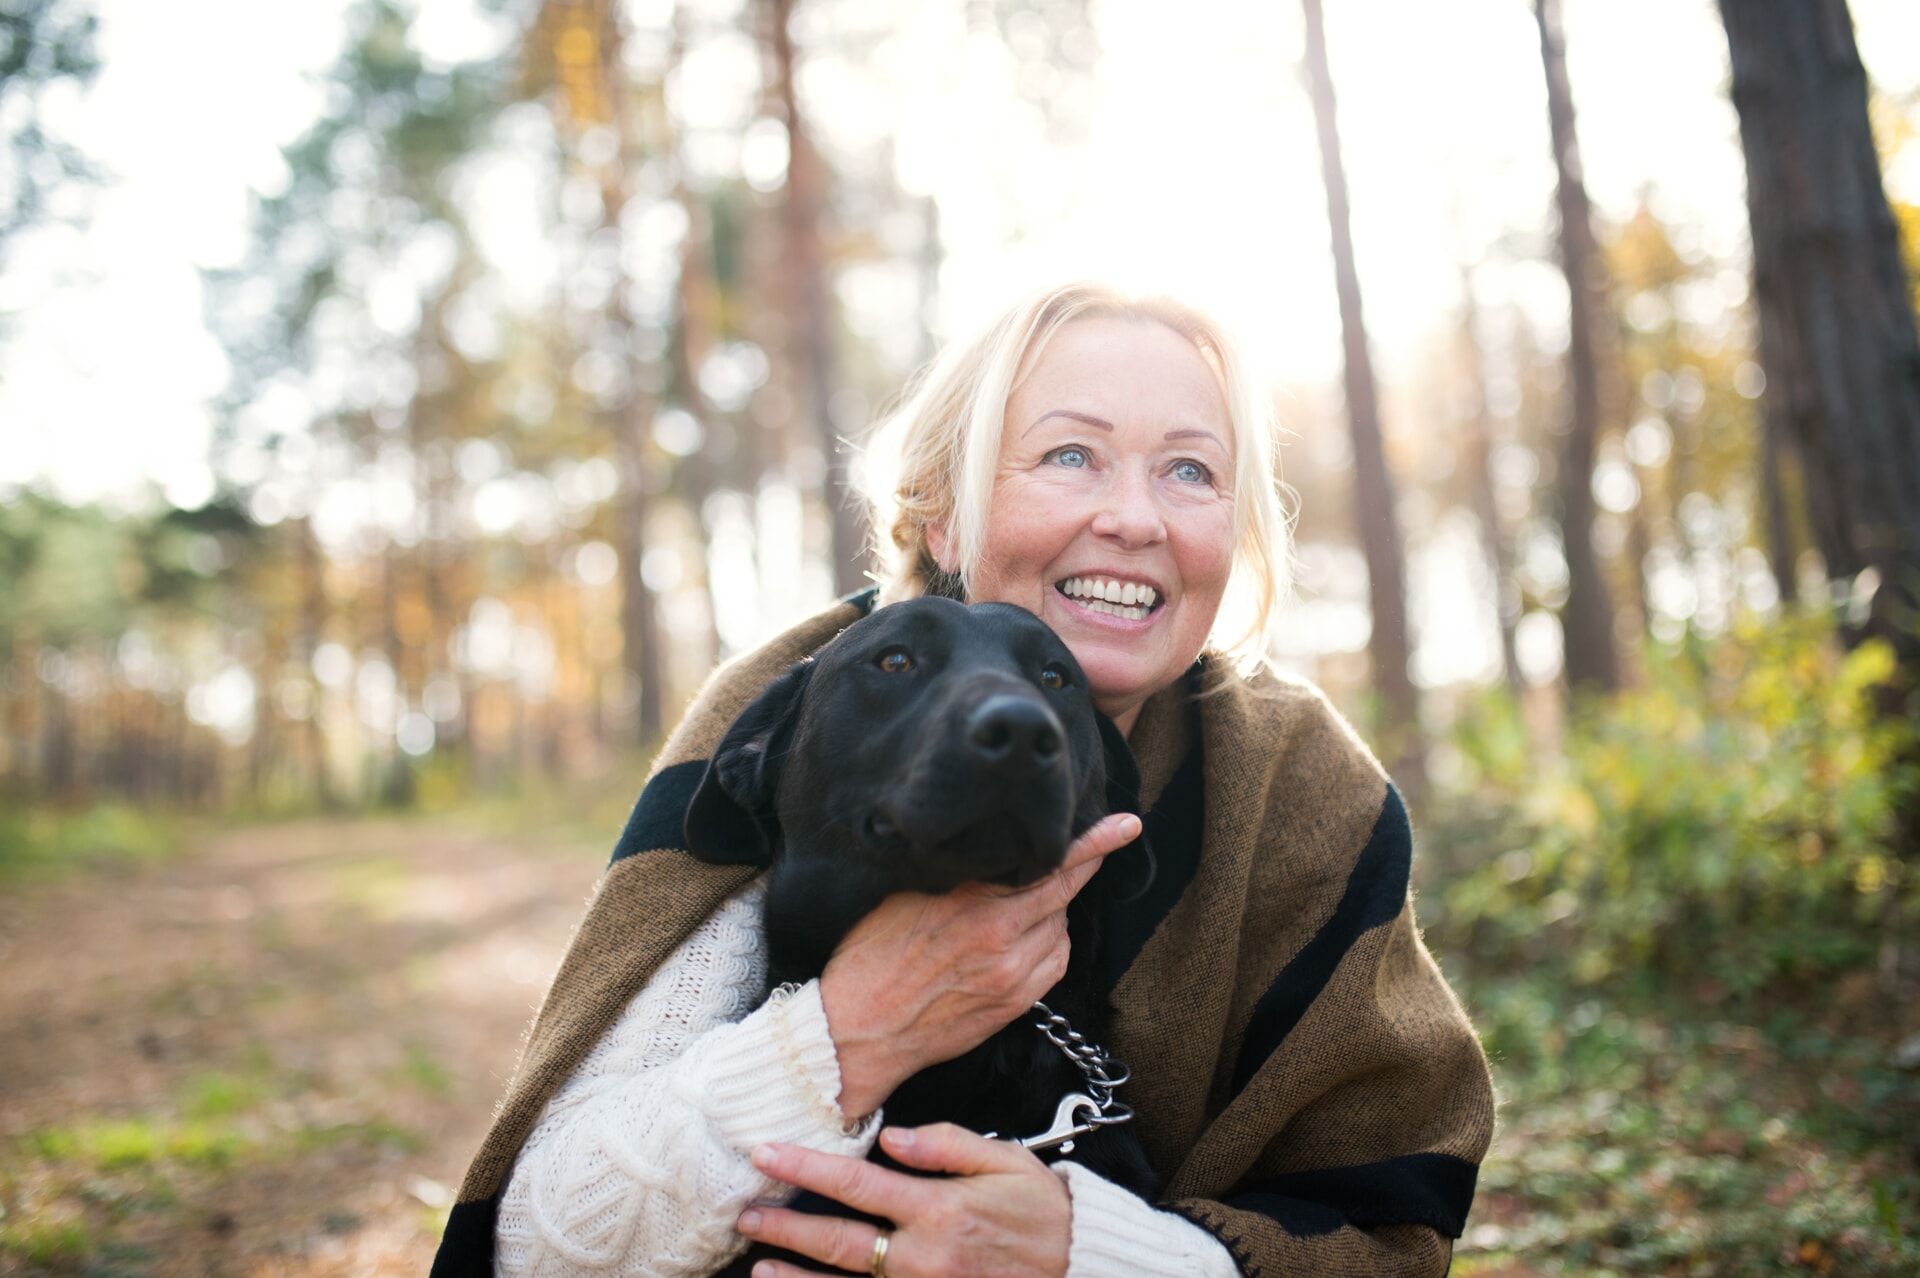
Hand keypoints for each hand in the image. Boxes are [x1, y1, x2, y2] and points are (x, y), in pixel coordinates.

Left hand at [738, 1124, 1070, 1277]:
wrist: (1082, 1269)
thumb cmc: (1044, 1213)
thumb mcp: (1006, 1162)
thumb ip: (947, 1145)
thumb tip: (892, 1135)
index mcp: (939, 1209)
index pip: (856, 1183)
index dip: (805, 1168)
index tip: (765, 1154)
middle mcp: (924, 1257)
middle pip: (839, 1241)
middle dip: (785, 1226)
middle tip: (745, 1214)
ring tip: (759, 1268)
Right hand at [819, 812, 1140, 1117]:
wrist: (857, 1032)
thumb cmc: (869, 960)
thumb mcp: (902, 897)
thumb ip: (953, 874)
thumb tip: (985, 848)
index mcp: (971, 903)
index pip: (1046, 864)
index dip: (1090, 843)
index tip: (1124, 825)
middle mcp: (999, 938)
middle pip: (1062, 893)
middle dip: (1088, 863)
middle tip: (1112, 836)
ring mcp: (1011, 976)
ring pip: (1060, 928)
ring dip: (1052, 910)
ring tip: (1021, 902)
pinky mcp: (1013, 1004)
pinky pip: (1054, 963)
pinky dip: (1051, 943)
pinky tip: (1027, 937)